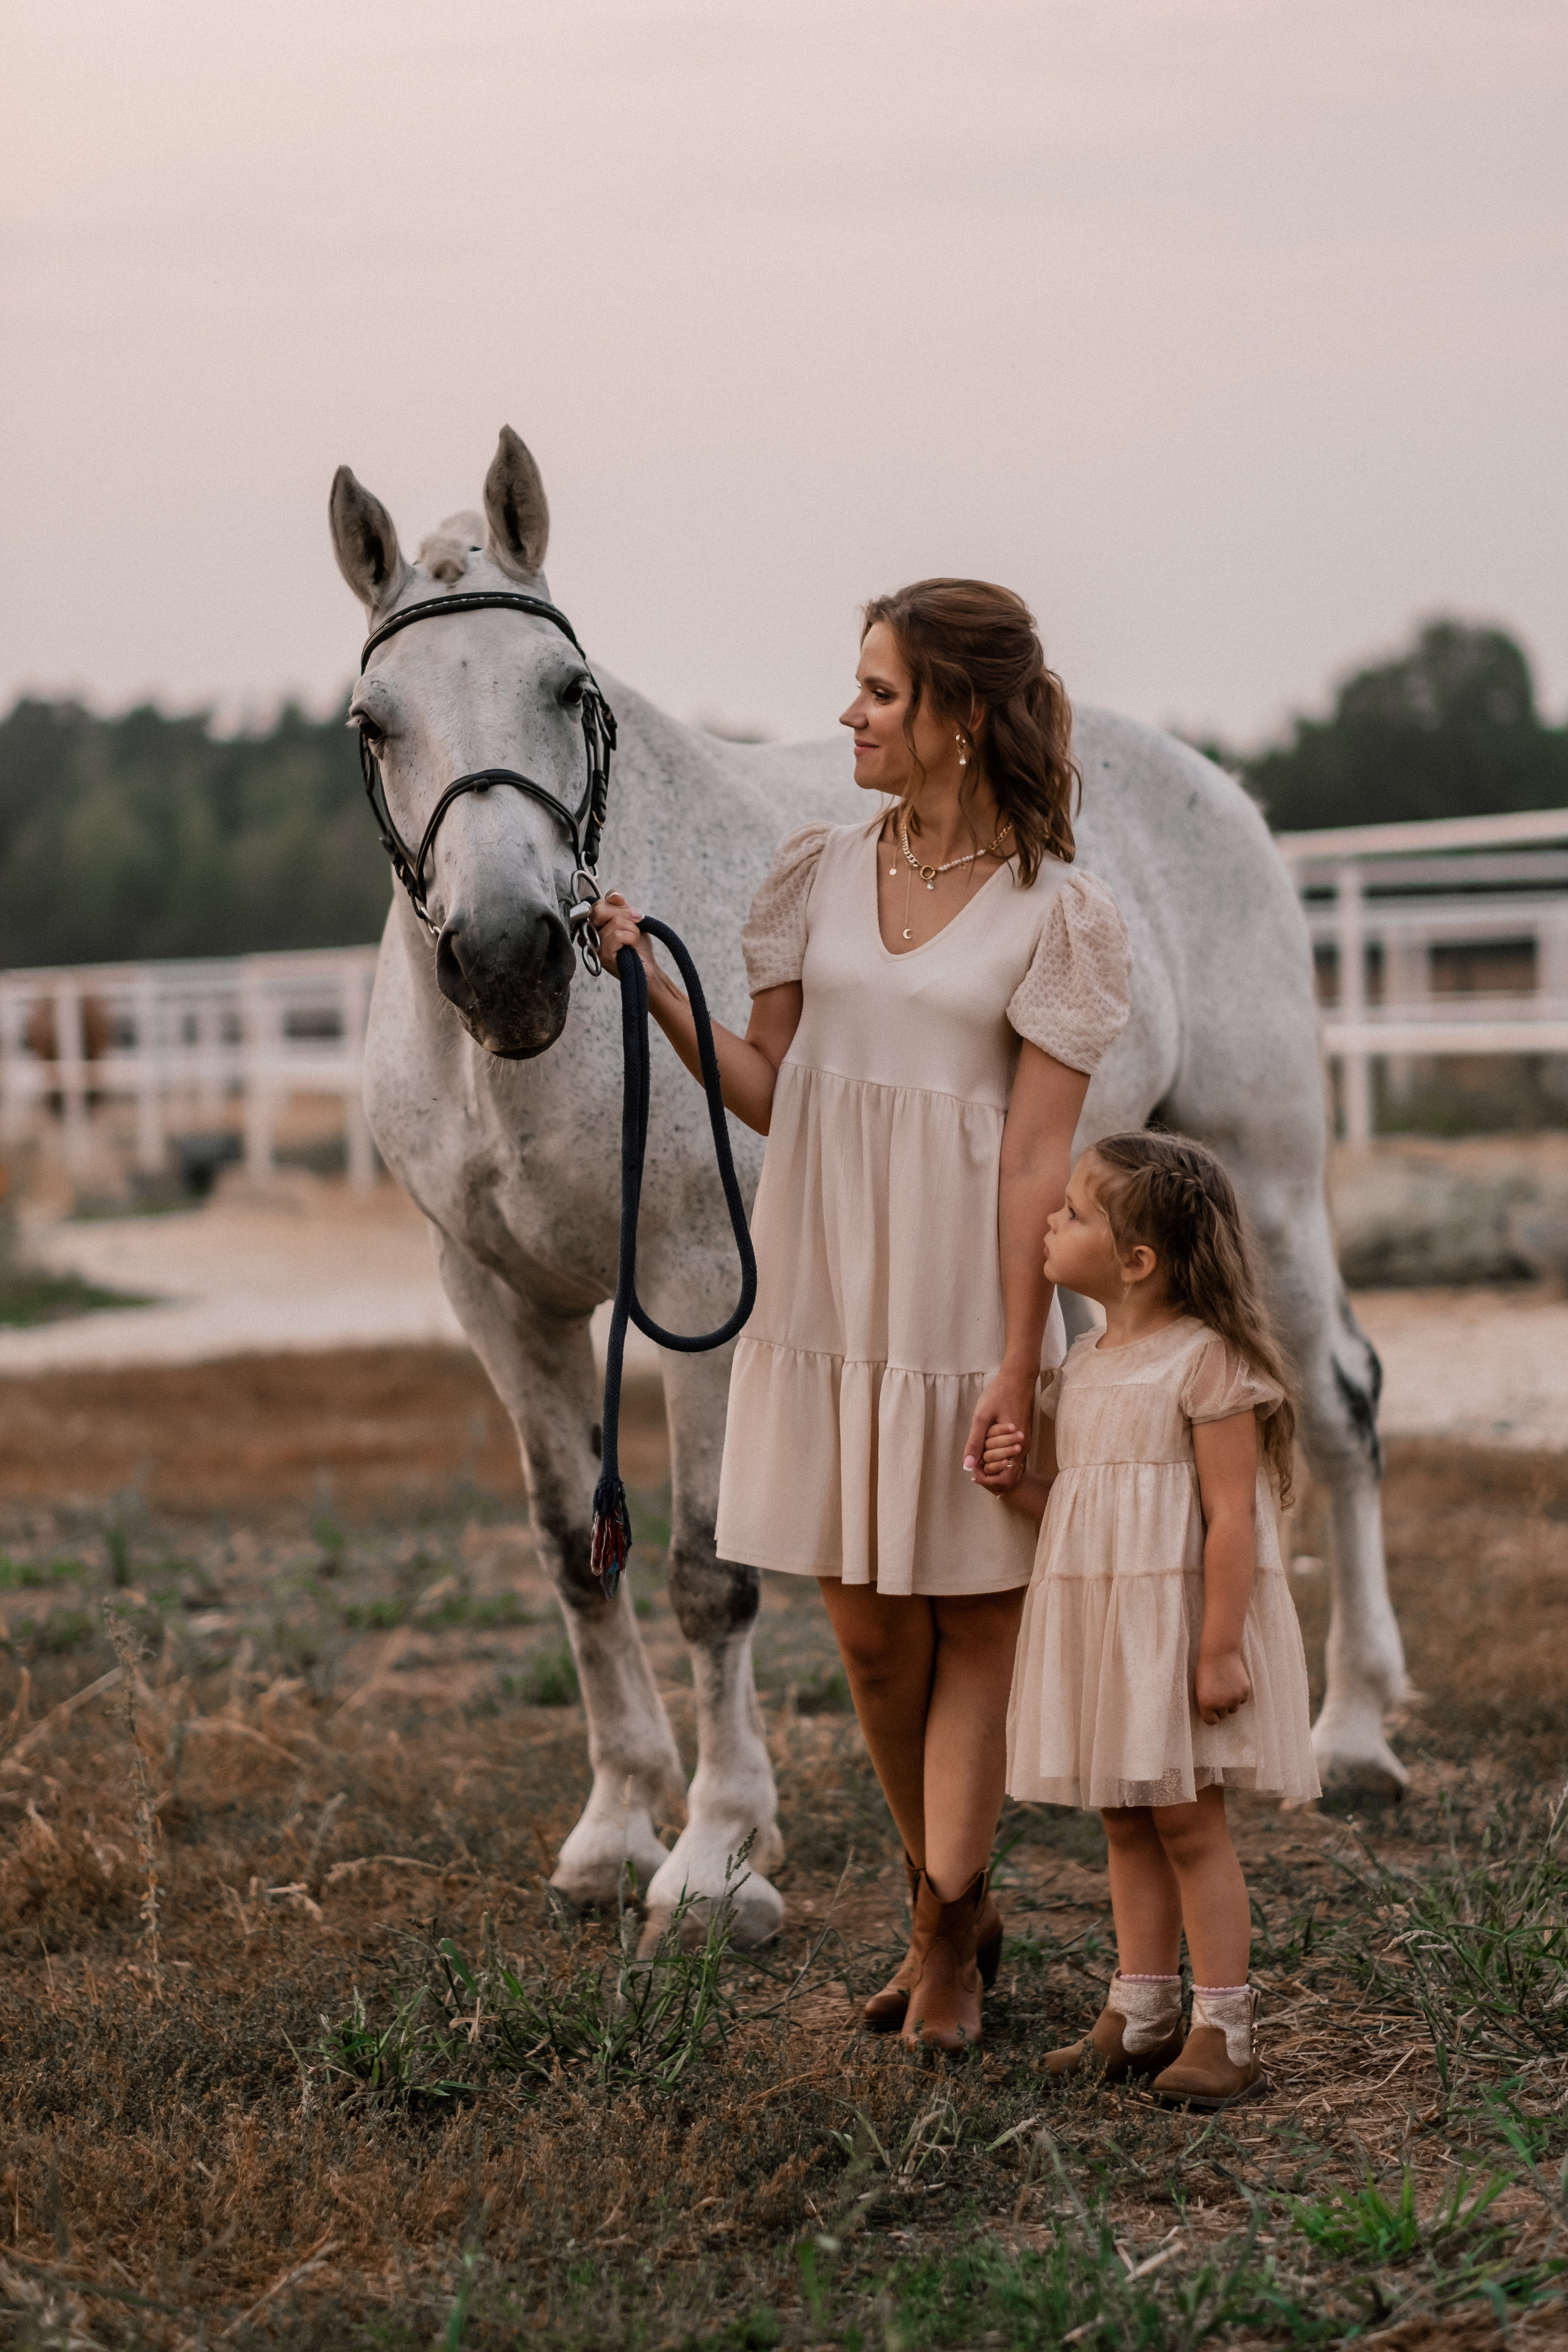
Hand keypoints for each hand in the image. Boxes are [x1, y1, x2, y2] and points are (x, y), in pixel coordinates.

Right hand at [591, 892, 659, 984]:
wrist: (648, 968)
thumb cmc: (637, 945)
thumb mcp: (631, 918)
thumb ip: (620, 905)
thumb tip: (614, 897)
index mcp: (593, 923)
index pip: (599, 902)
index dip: (615, 899)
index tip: (629, 909)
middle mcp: (588, 934)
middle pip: (600, 908)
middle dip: (626, 914)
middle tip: (635, 926)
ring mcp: (593, 945)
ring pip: (615, 922)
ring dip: (633, 930)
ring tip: (632, 942)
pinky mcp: (601, 955)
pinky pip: (618, 935)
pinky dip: (631, 939)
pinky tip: (630, 948)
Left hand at [963, 1366, 1035, 1485]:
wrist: (1018, 1378)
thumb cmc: (999, 1394)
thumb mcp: (982, 1417)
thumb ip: (975, 1442)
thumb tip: (967, 1466)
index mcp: (1016, 1447)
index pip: (1003, 1479)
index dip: (985, 1478)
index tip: (971, 1469)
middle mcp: (1023, 1449)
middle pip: (1008, 1478)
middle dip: (989, 1475)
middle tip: (973, 1465)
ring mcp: (1025, 1444)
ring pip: (1010, 1468)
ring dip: (994, 1467)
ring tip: (979, 1459)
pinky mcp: (1023, 1437)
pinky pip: (1012, 1458)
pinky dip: (1000, 1459)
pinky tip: (987, 1451)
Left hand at [1196, 1647, 1251, 1724]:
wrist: (1220, 1653)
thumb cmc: (1207, 1669)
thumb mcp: (1200, 1688)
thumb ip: (1207, 1703)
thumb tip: (1215, 1715)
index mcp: (1206, 1703)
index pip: (1211, 1721)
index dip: (1212, 1715)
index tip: (1212, 1710)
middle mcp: (1221, 1704)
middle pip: (1224, 1715)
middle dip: (1221, 1708)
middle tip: (1219, 1694)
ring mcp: (1234, 1698)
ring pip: (1234, 1708)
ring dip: (1231, 1702)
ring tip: (1226, 1688)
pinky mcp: (1245, 1691)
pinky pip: (1242, 1700)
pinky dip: (1239, 1695)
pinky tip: (1234, 1683)